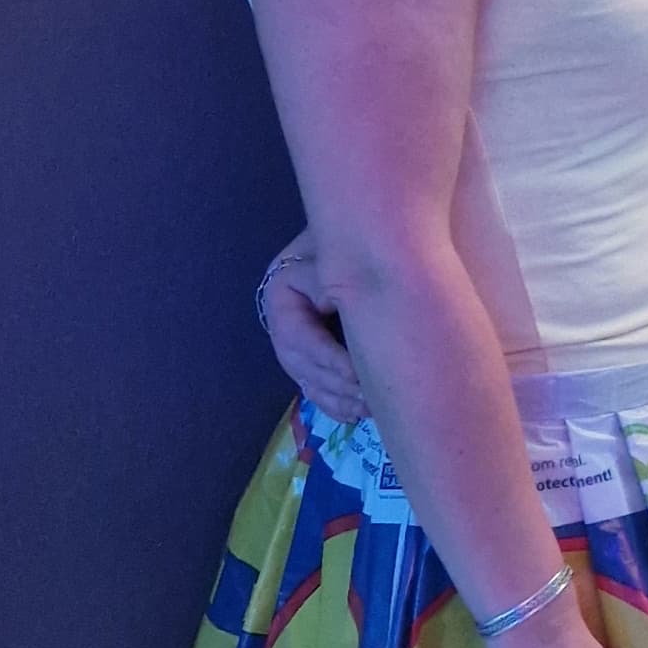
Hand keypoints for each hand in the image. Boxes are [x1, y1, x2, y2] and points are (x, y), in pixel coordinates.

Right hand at [260, 235, 367, 421]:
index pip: (299, 336)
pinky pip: (316, 383)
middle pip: (300, 363)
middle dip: (334, 384)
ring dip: (336, 398)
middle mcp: (282, 320)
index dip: (328, 359)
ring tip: (366, 410)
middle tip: (367, 397)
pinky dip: (334, 401)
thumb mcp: (333, 253)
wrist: (357, 232)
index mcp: (281, 295)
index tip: (357, 374)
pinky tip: (355, 414)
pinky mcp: (311, 351)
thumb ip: (330, 280)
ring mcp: (294, 338)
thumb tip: (334, 311)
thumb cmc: (348, 241)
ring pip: (308, 378)